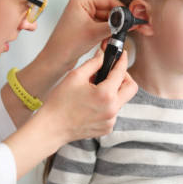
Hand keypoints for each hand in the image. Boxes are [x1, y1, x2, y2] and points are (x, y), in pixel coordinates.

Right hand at [3, 48, 137, 179]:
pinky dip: (108, 103)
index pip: (121, 72)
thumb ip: (93, 63)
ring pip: (122, 100)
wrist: (51, 128)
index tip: (122, 55)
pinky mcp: (107, 128)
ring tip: (97, 88)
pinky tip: (94, 102)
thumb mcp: (75, 76)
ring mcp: (110, 120)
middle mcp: (112, 109)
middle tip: (112, 72)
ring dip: (114, 91)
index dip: (122, 60)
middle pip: (131, 87)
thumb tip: (102, 56)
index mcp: (105, 94)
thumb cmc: (59, 103)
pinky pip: (114, 111)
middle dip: (125, 77)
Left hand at [40, 0, 124, 71]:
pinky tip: (105, 44)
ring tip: (110, 41)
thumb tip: (128, 21)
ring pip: (106, 21)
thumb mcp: (94, 33)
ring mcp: (84, 17)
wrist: (55, 60)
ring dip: (111, 32)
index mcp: (81, 1)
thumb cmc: (66, 44)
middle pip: (108, 11)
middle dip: (115, 23)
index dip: (121, 9)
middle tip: (124, 31)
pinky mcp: (86, 27)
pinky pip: (101, 28)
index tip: (131, 17)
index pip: (108, 0)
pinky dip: (106, 36)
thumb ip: (114, 25)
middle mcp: (82, 7)